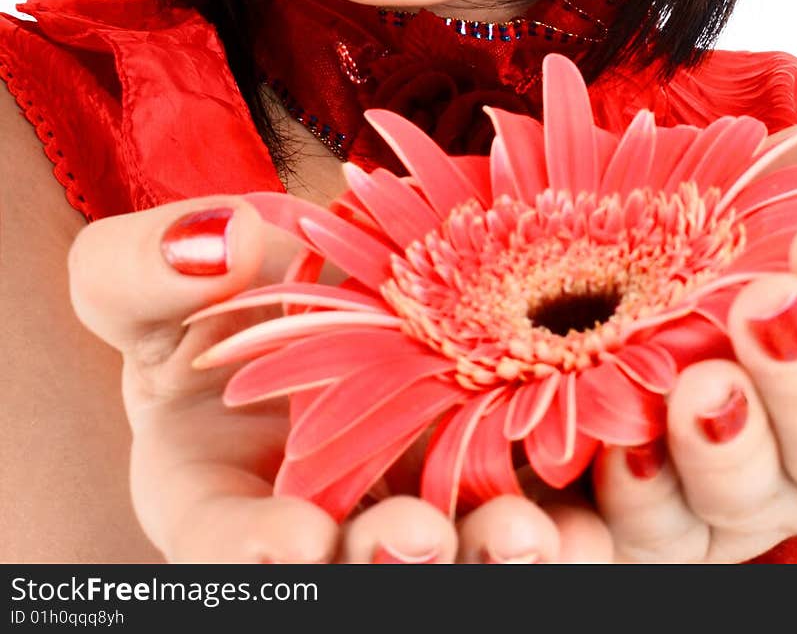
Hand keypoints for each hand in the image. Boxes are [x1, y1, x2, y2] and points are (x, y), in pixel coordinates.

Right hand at [68, 195, 614, 562]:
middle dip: (399, 570)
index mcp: (233, 510)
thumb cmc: (207, 303)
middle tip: (425, 540)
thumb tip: (218, 241)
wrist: (314, 291)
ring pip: (482, 558)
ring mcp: (442, 501)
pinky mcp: (528, 465)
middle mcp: (341, 531)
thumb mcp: (148, 277)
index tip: (290, 539)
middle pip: (370, 578)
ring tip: (533, 533)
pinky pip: (571, 500)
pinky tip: (627, 461)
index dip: (254, 561)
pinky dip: (601, 491)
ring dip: (509, 557)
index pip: (229, 554)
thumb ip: (146, 265)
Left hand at [581, 102, 796, 561]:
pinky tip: (608, 460)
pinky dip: (627, 506)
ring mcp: (742, 483)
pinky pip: (646, 531)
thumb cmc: (774, 190)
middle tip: (769, 306)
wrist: (663, 219)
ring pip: (748, 500)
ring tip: (702, 389)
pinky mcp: (653, 502)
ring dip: (728, 450)